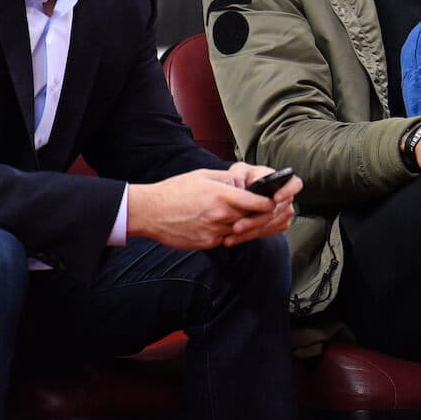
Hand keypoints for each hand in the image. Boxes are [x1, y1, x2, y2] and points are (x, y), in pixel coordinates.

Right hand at [127, 167, 297, 250]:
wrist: (149, 212)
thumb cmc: (175, 190)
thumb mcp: (204, 176)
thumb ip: (228, 180)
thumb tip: (245, 183)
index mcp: (223, 196)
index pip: (260, 204)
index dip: (269, 203)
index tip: (271, 200)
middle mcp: (221, 216)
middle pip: (253, 219)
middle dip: (259, 215)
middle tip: (260, 210)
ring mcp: (214, 232)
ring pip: (241, 231)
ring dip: (243, 225)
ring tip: (238, 216)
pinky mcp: (207, 244)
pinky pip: (226, 239)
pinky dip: (228, 233)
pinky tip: (220, 224)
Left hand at [223, 162, 300, 246]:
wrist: (240, 195)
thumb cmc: (244, 180)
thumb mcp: (239, 172)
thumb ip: (237, 174)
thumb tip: (236, 182)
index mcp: (280, 181)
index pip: (295, 184)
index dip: (288, 191)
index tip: (276, 198)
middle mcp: (285, 197)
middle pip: (278, 210)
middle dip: (256, 220)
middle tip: (238, 225)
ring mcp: (283, 212)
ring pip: (272, 224)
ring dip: (251, 231)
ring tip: (233, 234)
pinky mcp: (277, 224)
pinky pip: (268, 232)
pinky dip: (251, 235)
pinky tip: (236, 237)